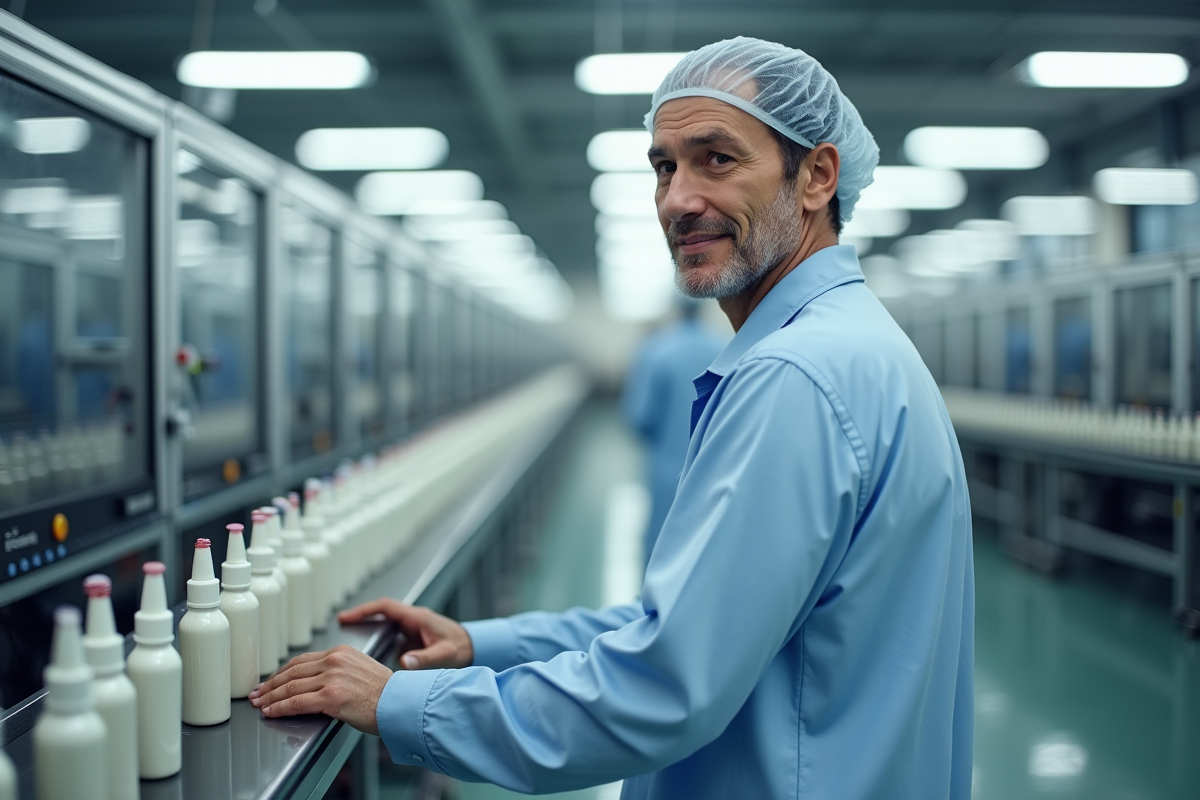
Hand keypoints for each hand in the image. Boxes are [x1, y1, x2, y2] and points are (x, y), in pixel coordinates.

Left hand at [249, 645, 391, 733]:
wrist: (400, 703)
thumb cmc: (385, 693)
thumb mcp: (361, 669)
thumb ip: (339, 670)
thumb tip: (317, 683)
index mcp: (341, 652)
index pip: (301, 660)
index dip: (281, 672)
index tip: (271, 680)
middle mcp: (334, 660)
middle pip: (291, 671)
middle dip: (270, 684)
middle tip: (257, 692)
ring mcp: (332, 678)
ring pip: (291, 687)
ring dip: (270, 697)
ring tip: (259, 703)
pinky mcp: (331, 697)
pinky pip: (297, 703)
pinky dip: (280, 708)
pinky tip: (271, 711)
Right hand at [338, 598, 472, 669]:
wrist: (474, 647)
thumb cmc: (461, 647)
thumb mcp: (444, 654)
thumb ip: (424, 658)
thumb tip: (404, 663)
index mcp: (417, 617)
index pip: (386, 607)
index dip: (365, 610)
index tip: (347, 616)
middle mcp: (412, 619)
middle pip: (381, 612)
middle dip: (360, 616)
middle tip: (341, 622)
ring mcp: (411, 627)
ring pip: (384, 622)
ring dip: (368, 627)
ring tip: (350, 638)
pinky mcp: (411, 637)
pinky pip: (390, 633)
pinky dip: (378, 639)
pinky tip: (370, 654)